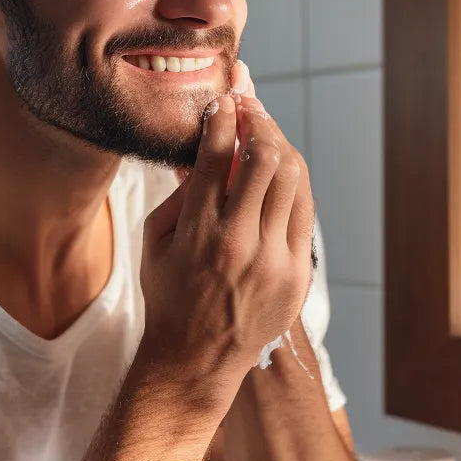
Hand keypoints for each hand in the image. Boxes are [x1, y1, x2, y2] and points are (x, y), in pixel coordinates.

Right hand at [139, 63, 315, 391]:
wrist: (196, 359)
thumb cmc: (169, 295)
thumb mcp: (156, 240)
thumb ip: (180, 190)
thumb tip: (206, 144)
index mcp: (199, 233)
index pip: (217, 154)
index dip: (222, 117)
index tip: (222, 100)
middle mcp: (241, 242)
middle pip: (264, 156)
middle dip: (258, 119)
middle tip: (248, 104)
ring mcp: (275, 260)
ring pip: (293, 177)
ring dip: (280, 144)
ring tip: (265, 130)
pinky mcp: (298, 273)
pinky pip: (304, 208)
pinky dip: (293, 180)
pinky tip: (280, 168)